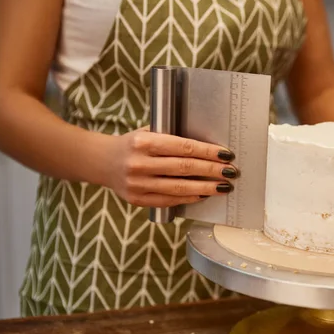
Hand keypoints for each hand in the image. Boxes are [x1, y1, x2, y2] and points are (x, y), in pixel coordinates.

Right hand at [105, 127, 237, 207]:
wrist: (101, 161)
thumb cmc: (132, 144)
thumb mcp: (147, 132)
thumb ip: (171, 138)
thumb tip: (207, 147)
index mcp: (143, 142)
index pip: (184, 147)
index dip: (208, 152)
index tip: (226, 154)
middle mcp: (139, 163)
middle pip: (185, 168)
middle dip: (212, 170)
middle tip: (231, 172)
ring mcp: (138, 184)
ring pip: (179, 188)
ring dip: (206, 188)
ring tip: (223, 186)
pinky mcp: (137, 200)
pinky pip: (169, 200)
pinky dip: (189, 198)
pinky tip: (203, 195)